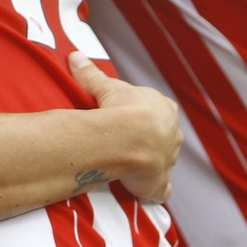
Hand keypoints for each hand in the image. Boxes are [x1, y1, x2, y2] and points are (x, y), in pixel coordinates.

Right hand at [68, 51, 180, 202]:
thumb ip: (92, 74)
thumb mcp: (107, 87)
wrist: (131, 139)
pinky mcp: (159, 183)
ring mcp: (168, 160)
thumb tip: (75, 55)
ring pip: (162, 160)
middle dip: (150, 139)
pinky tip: (145, 192)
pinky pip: (160, 189)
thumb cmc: (123, 109)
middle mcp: (172, 134)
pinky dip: (155, 191)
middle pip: (162, 136)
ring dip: (150, 162)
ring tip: (130, 164)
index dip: (143, 113)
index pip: (157, 110)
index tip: (128, 115)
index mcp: (164, 109)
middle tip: (128, 141)